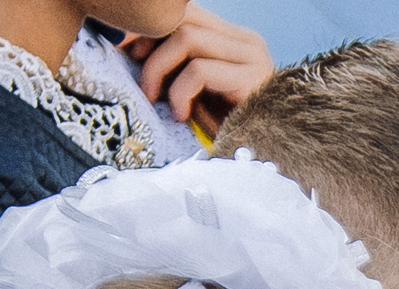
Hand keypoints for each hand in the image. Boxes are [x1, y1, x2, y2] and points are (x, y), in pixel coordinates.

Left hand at [124, 5, 271, 127]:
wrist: (269, 162)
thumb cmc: (231, 133)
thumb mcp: (199, 91)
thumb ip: (180, 65)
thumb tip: (135, 48)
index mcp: (236, 41)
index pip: (187, 13)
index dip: (152, 26)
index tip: (129, 52)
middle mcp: (248, 43)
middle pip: (184, 18)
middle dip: (149, 41)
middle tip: (138, 74)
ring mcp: (253, 59)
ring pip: (186, 38)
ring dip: (159, 68)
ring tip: (155, 99)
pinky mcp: (252, 81)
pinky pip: (198, 70)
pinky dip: (179, 92)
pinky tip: (182, 115)